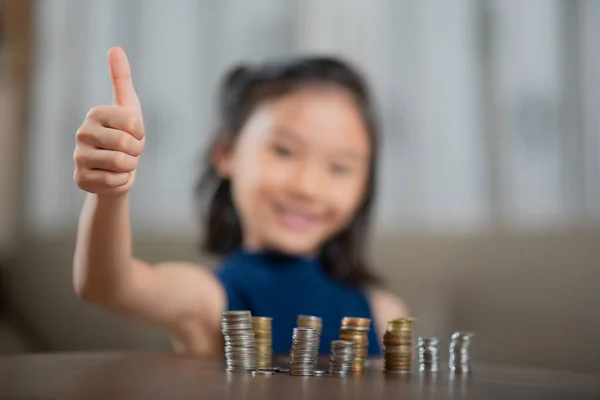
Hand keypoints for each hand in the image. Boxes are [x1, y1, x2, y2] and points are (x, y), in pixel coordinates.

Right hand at [73, 46, 144, 196]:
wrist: (116, 171)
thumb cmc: (125, 136)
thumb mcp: (128, 107)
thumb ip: (121, 79)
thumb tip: (115, 48)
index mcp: (96, 113)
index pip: (134, 124)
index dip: (140, 133)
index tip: (133, 133)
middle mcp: (82, 132)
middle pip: (127, 144)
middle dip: (136, 151)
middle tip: (128, 151)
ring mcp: (79, 156)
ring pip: (122, 163)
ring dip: (130, 166)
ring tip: (122, 163)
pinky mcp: (81, 178)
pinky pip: (116, 181)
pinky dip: (122, 181)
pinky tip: (113, 176)